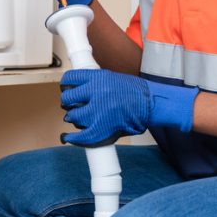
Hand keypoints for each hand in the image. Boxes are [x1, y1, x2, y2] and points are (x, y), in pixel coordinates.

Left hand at [59, 69, 199, 146]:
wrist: (151, 103)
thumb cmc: (134, 92)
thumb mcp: (112, 78)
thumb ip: (94, 82)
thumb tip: (75, 89)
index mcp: (98, 77)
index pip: (70, 79)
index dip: (65, 85)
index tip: (66, 89)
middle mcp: (96, 92)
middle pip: (68, 98)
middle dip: (67, 103)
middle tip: (71, 105)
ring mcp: (98, 111)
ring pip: (73, 116)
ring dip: (74, 118)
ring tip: (81, 118)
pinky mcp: (103, 128)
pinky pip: (80, 136)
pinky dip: (72, 139)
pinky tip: (67, 137)